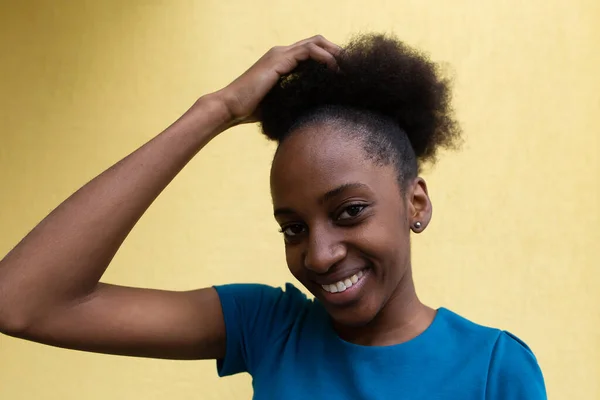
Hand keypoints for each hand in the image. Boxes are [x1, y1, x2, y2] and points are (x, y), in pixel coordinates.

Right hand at [217, 35, 340, 123]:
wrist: (231, 107)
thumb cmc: (253, 110)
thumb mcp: (282, 102)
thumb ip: (297, 98)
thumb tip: (318, 109)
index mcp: (282, 61)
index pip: (312, 51)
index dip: (331, 58)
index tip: (345, 73)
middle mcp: (281, 53)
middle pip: (317, 42)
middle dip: (337, 52)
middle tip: (352, 67)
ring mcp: (280, 55)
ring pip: (315, 43)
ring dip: (335, 53)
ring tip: (347, 67)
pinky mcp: (278, 60)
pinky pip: (308, 52)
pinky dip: (325, 58)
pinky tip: (334, 70)